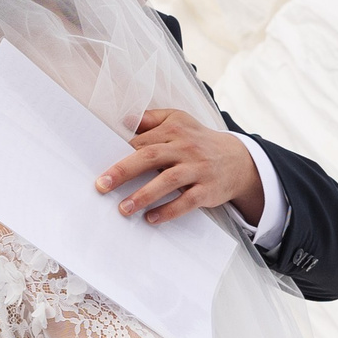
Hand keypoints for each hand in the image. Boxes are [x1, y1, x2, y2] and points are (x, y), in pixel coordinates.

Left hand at [96, 108, 263, 226]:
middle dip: (124, 171)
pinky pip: (187, 201)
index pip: (142, 141)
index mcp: (175, 129)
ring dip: (144, 195)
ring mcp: (198, 169)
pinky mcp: (208, 190)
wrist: (238, 160)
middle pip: (151, 156)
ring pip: (168, 180)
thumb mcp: (180, 120)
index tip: (98, 165)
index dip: (119, 153)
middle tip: (102, 185)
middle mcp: (186, 147)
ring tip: (123, 208)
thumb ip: (152, 119)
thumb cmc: (199, 140)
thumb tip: (124, 120)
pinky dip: (169, 210)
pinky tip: (151, 218)